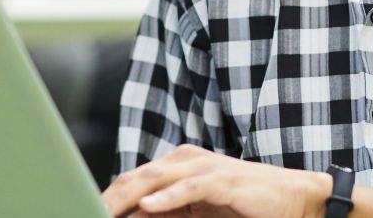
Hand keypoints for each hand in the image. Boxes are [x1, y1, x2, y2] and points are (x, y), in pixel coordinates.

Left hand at [102, 145, 328, 217]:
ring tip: (102, 211)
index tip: (81, 209)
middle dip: (107, 199)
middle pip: (135, 178)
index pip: (130, 181)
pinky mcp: (222, 179)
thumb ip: (161, 214)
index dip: (105, 198)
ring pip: (155, 180)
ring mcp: (202, 167)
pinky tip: (148, 207)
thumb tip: (131, 217)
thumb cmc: (242, 207)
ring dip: (127, 199)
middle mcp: (183, 160)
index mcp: (174, 166)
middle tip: (81, 210)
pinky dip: (168, 197)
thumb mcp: (194, 214)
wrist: (291, 200)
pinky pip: (190, 188)